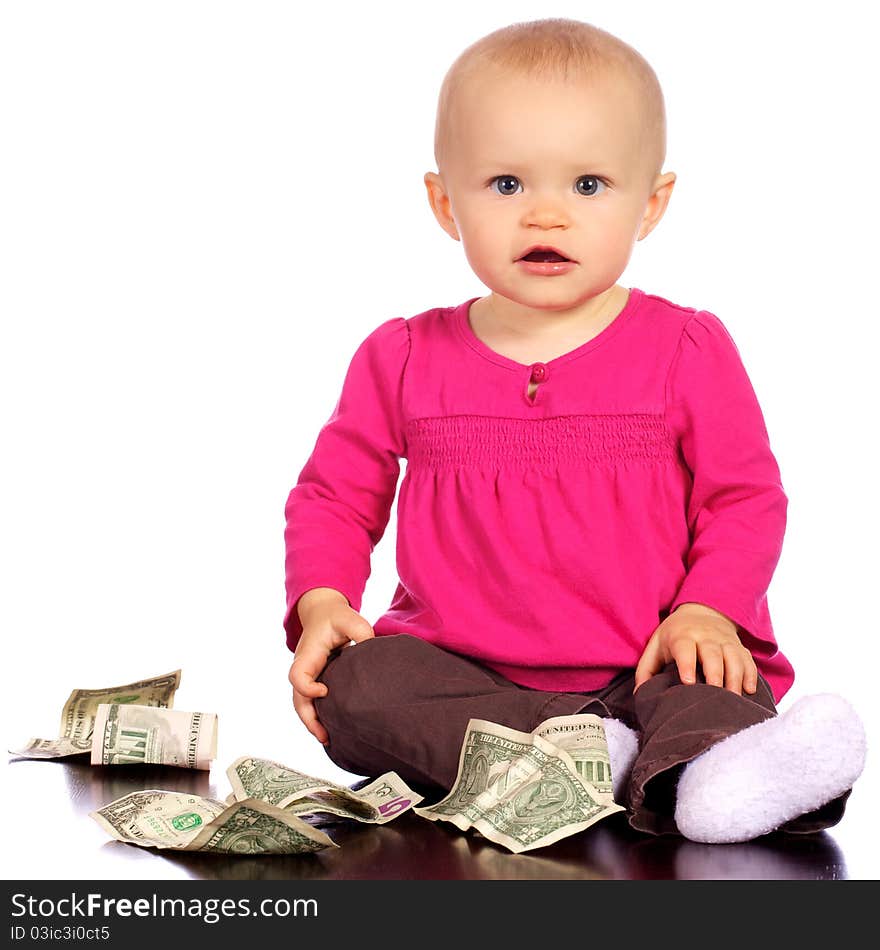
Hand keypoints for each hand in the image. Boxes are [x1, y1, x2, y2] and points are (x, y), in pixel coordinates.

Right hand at [288, 596, 374, 744]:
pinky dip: (318, 715)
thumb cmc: (336, 617)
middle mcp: (304, 667)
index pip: (297, 676)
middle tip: (325, 736)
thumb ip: (362, 632)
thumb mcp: (350, 619)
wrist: (323, 613)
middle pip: (297, 699)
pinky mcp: (315, 679)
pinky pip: (311, 701)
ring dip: (313, 722)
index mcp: (308, 654)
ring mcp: (308, 675)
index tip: (326, 691)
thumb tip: (374, 651)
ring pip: (303, 704)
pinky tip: (331, 728)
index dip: (308, 688)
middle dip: (309, 719)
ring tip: (329, 739)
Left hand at [633, 602, 756, 695]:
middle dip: (715, 674)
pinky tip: (749, 691)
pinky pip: (748, 660)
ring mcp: (725, 641)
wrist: (701, 610)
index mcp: (682, 636)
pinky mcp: (739, 647)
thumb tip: (640, 695)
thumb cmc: (674, 635)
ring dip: (735, 678)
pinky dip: (750, 675)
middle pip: (712, 654)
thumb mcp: (655, 646)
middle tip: (715, 696)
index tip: (688, 682)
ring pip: (733, 657)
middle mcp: (705, 636)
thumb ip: (646, 670)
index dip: (687, 664)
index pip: (685, 648)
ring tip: (733, 700)